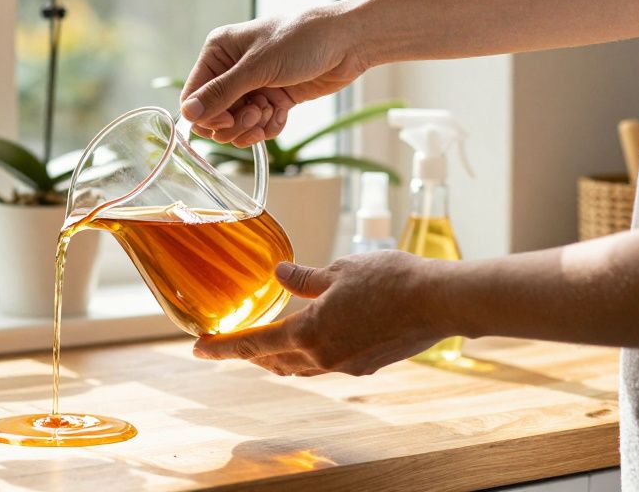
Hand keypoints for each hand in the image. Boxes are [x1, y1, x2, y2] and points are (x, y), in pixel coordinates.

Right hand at [179, 4, 369, 145]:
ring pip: (236, 125)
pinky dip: (268, 127)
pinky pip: (258, 126)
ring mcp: (253, 86)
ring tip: (270, 112)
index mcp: (218, 52)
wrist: (348, 42)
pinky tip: (282, 115)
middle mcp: (231, 69)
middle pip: (213, 115)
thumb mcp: (257, 67)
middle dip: (233, 122)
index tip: (228, 120)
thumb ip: (220, 93)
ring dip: (252, 126)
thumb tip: (187, 115)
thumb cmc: (301, 41)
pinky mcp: (273, 99)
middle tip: (255, 114)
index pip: (193, 96)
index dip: (207, 115)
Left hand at [191, 252, 453, 375]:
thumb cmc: (390, 279)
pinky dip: (309, 353)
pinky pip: (326, 364)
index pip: (252, 345)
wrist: (440, 302)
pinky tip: (313, 337)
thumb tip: (279, 273)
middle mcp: (323, 358)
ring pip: (300, 367)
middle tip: (228, 343)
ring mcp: (346, 366)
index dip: (222, 347)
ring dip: (278, 357)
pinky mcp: (366, 366)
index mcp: (308, 334)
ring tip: (264, 344)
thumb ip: (303, 277)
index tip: (198, 348)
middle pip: (273, 361)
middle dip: (248, 353)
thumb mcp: (338, 270)